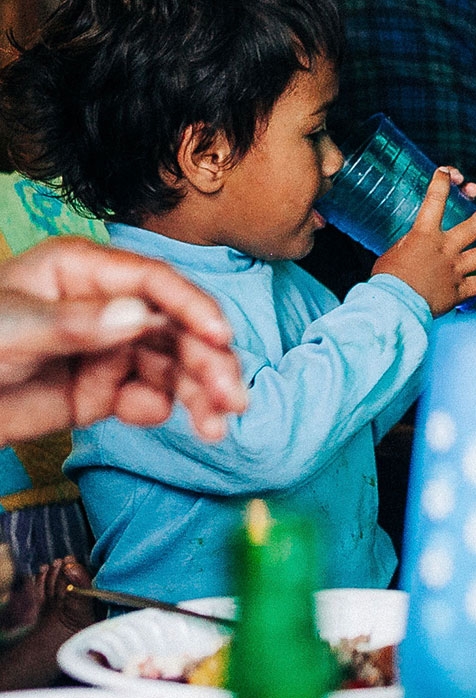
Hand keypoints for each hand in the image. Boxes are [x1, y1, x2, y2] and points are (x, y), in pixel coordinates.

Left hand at [0, 237, 246, 444]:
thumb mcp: (13, 327)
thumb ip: (77, 322)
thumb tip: (142, 316)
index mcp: (85, 272)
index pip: (155, 282)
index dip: (193, 309)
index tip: (219, 338)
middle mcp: (107, 307)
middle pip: (175, 328)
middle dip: (208, 361)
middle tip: (231, 397)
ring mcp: (107, 350)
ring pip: (171, 366)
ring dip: (199, 392)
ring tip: (216, 424)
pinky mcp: (102, 391)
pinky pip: (148, 398)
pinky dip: (166, 410)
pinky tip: (171, 420)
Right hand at [371, 166, 475, 315]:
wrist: (396, 304)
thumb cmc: (387, 280)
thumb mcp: (392, 253)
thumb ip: (407, 246)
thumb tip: (411, 248)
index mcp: (425, 235)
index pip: (435, 200)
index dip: (442, 183)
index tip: (447, 172)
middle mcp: (445, 249)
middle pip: (473, 226)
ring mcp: (456, 269)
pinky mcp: (459, 291)